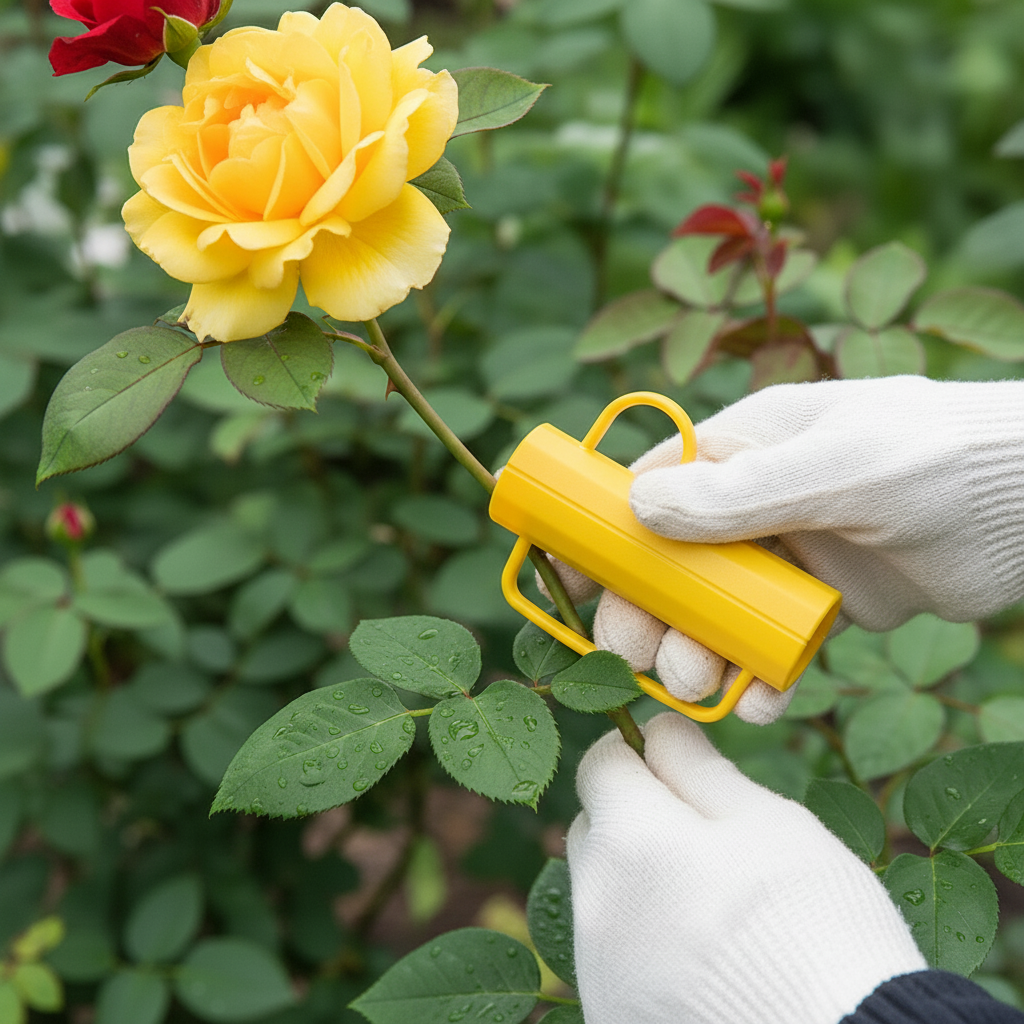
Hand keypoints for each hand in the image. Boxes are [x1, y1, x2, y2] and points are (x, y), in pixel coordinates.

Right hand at [542, 376, 1023, 721]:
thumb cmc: (940, 459)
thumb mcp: (840, 467)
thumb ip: (742, 492)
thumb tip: (639, 508)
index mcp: (748, 449)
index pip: (651, 484)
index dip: (603, 529)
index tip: (566, 576)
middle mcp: (757, 503)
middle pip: (671, 562)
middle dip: (644, 609)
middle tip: (634, 654)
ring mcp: (790, 558)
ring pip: (715, 612)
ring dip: (693, 651)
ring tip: (693, 683)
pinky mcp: (825, 608)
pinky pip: (771, 647)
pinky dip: (758, 678)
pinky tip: (759, 702)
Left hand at [566, 714, 925, 1023]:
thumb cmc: (816, 924)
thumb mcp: (770, 822)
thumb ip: (699, 767)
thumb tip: (657, 729)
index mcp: (630, 840)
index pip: (600, 764)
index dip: (639, 753)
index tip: (678, 765)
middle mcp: (595, 906)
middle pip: (595, 828)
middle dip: (636, 816)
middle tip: (707, 841)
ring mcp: (598, 971)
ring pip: (602, 893)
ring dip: (639, 881)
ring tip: (712, 907)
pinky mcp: (610, 1015)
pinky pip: (612, 955)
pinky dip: (644, 942)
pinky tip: (702, 959)